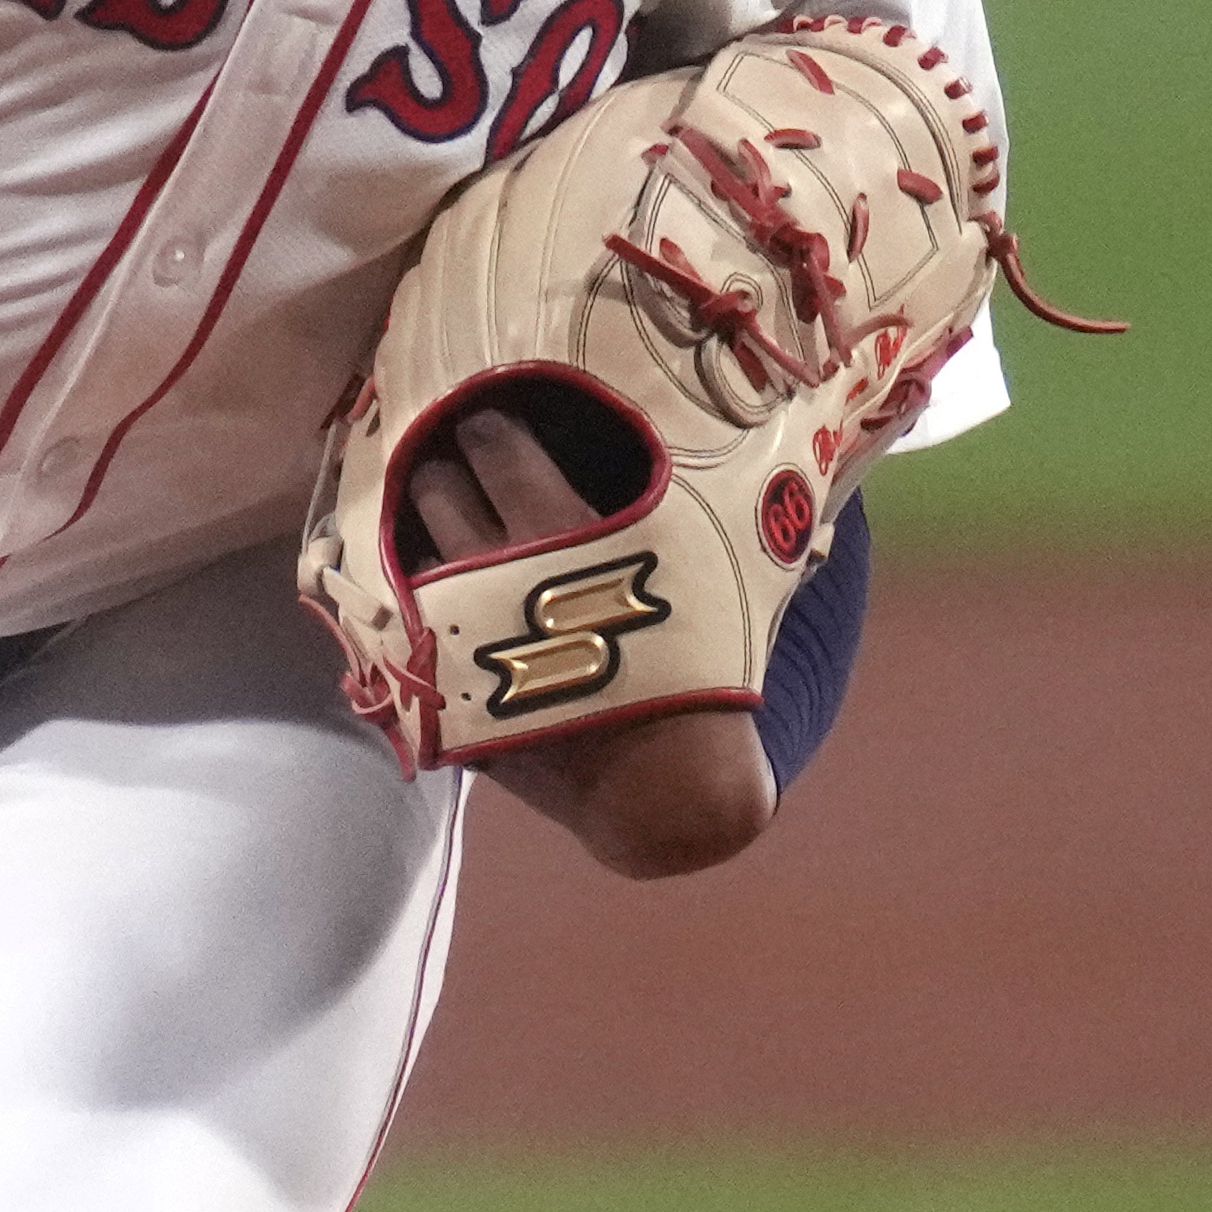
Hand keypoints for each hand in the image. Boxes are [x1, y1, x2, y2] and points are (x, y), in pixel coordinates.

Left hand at [401, 403, 776, 879]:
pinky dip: (403, 606)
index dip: (488, 427)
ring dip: (415, 528)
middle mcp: (499, 573)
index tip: (488, 419)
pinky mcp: (444, 691)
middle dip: (439, 469)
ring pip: (406, 553)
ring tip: (432, 516)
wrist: (670, 792)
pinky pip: (399, 630)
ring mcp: (464, 634)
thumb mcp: (738, 577)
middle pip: (437, 491)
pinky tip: (422, 592)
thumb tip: (812, 447)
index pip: (498, 446)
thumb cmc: (711, 671)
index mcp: (566, 531)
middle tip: (447, 461)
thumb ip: (751, 505)